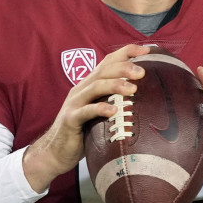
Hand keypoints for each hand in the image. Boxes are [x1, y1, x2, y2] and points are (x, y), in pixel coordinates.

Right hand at [23, 44, 151, 192]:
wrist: (55, 151)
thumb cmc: (83, 132)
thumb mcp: (100, 112)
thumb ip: (115, 101)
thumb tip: (146, 97)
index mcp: (90, 84)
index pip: (108, 62)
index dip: (126, 53)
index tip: (147, 50)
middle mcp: (82, 89)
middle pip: (103, 71)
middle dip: (123, 67)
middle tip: (142, 72)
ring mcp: (74, 103)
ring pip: (95, 87)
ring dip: (114, 85)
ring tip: (132, 89)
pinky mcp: (70, 119)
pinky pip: (85, 112)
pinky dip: (100, 109)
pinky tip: (113, 111)